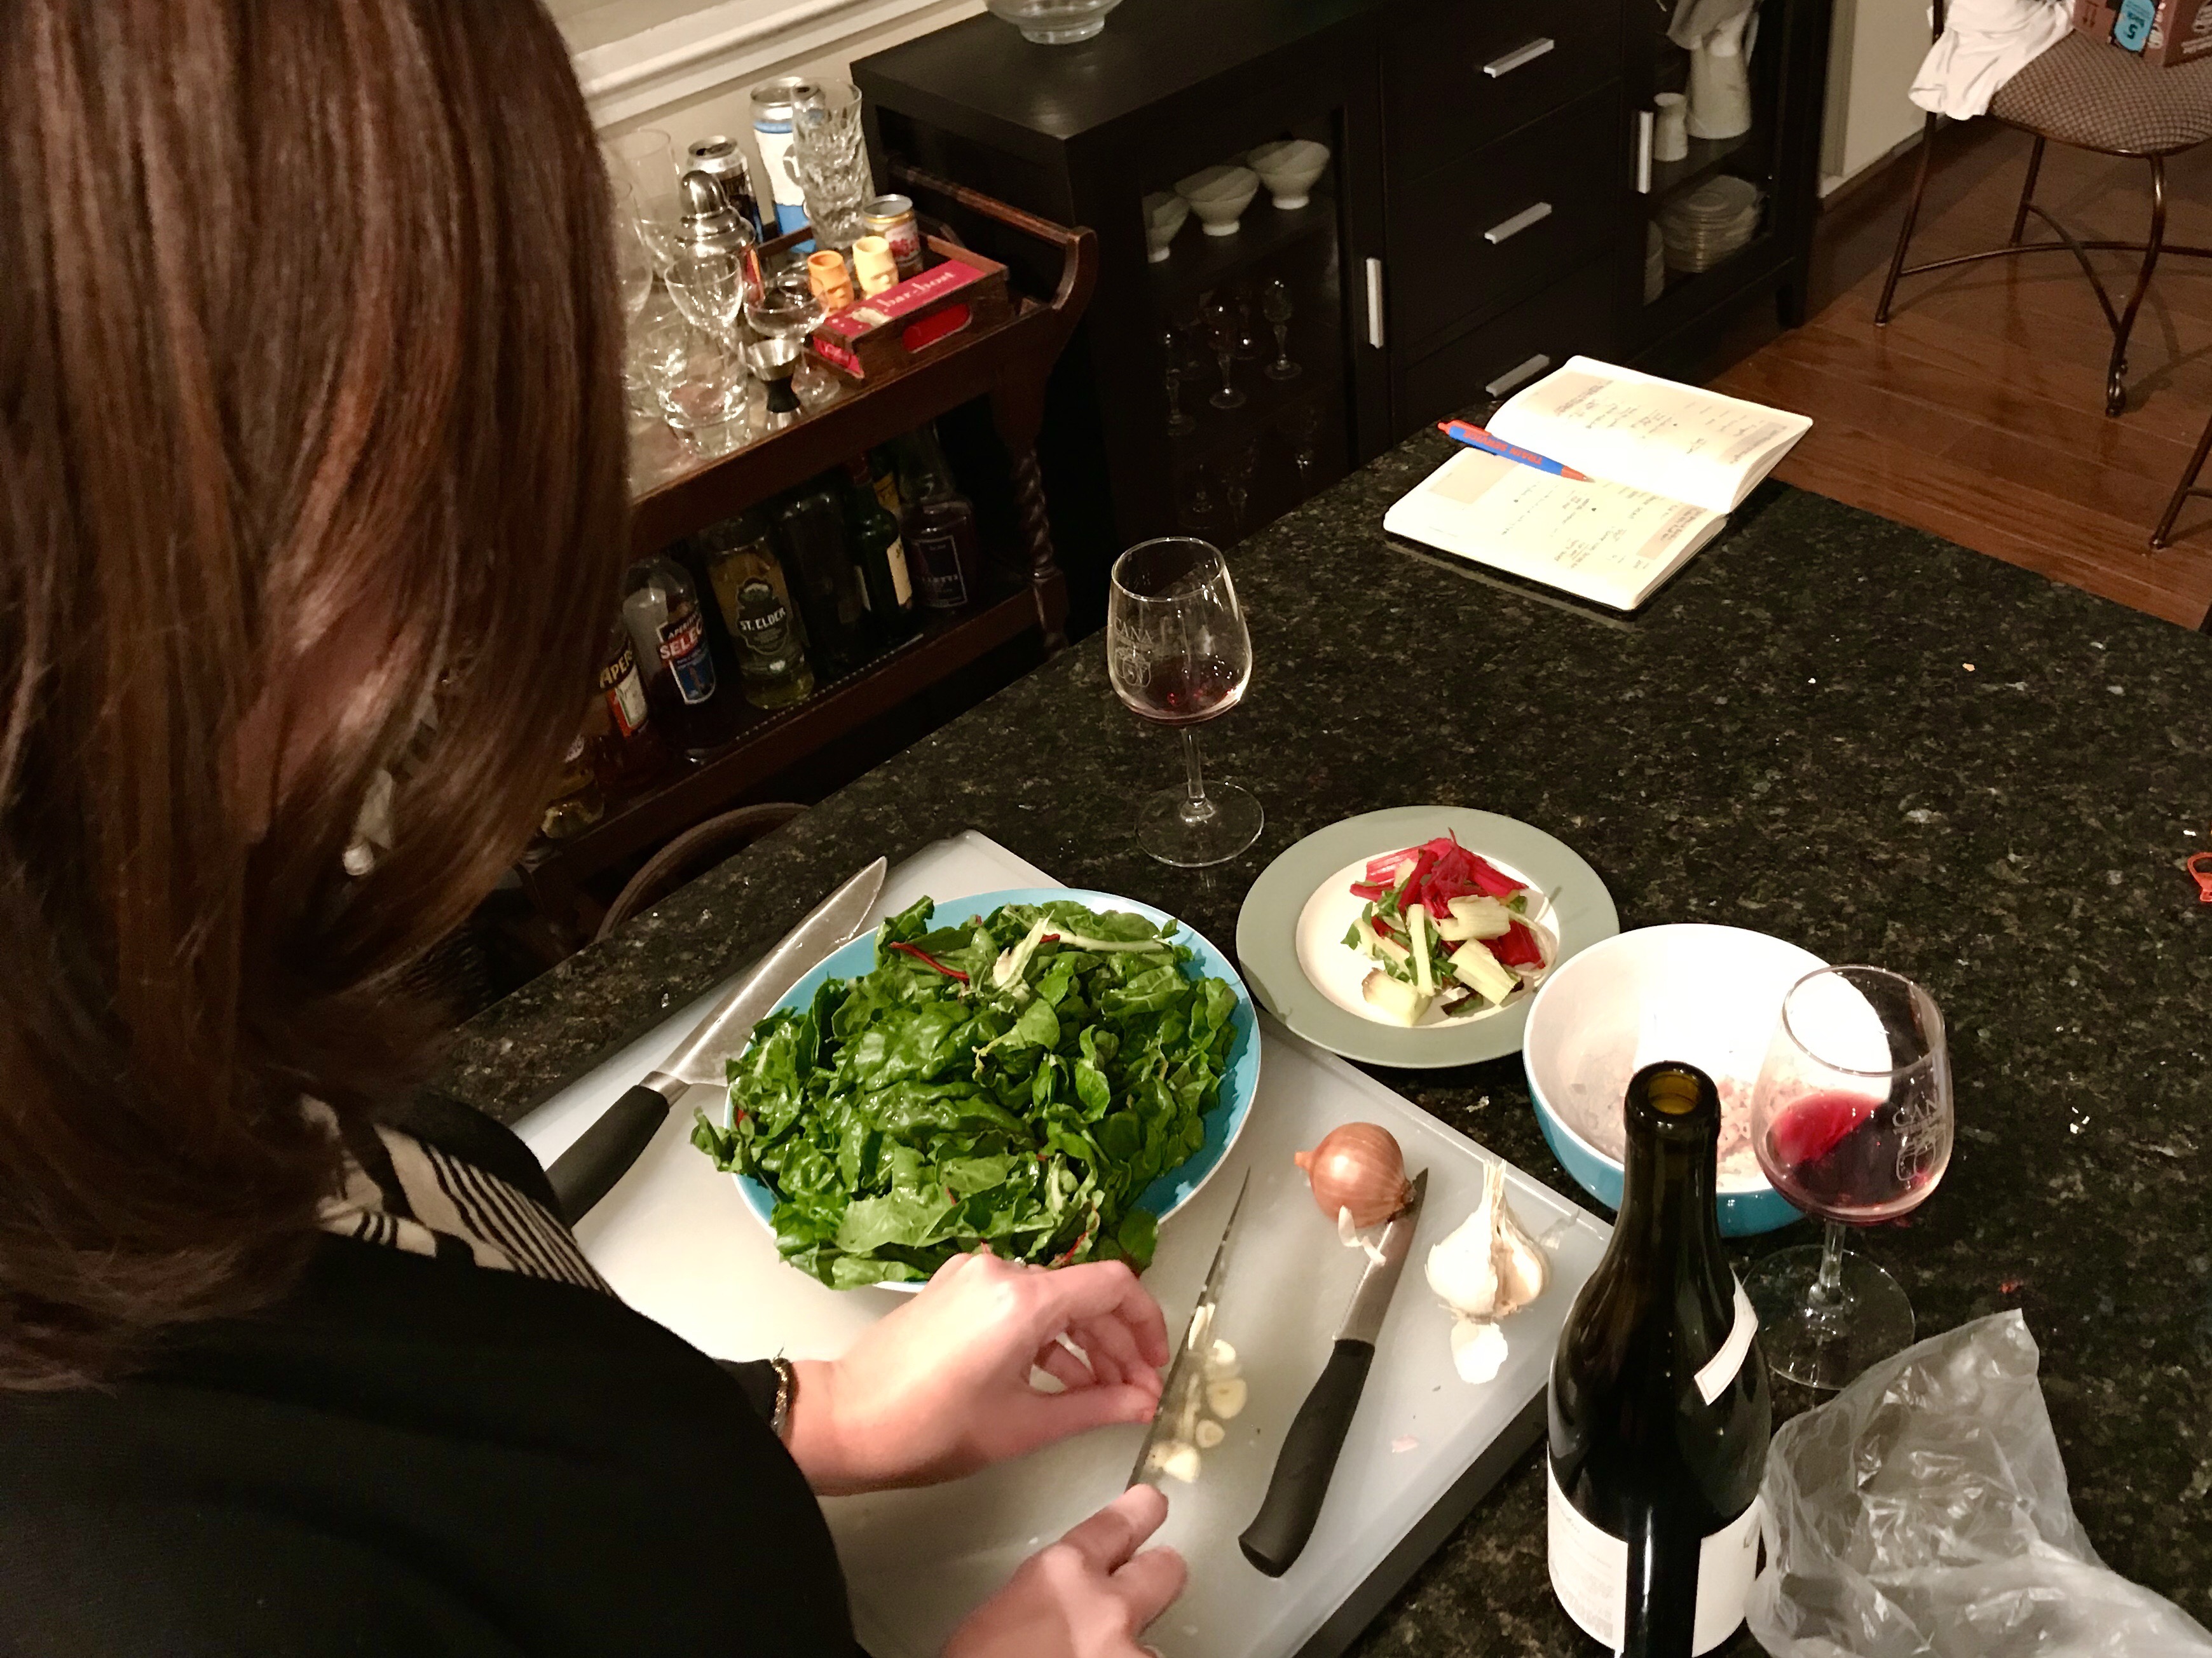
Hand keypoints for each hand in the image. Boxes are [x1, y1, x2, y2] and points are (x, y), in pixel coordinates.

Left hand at [786, 1250, 1169, 1494]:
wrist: (845, 1421)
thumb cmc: (926, 1428)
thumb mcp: (1024, 1425)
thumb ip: (1094, 1408)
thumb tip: (1141, 1403)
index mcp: (1023, 1299)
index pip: (1115, 1286)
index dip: (1147, 1325)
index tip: (1156, 1365)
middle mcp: (1002, 1272)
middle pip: (1086, 1294)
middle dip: (1119, 1344)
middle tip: (1138, 1393)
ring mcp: (975, 1277)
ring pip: (1054, 1301)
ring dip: (1085, 1344)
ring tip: (1105, 1395)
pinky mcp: (956, 1289)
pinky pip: (1020, 1304)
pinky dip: (1047, 1337)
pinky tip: (1060, 1380)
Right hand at [943, 1484, 1186, 1657]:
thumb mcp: (998, 1616)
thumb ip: (1042, 1595)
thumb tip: (1058, 1607)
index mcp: (1060, 1573)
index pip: (1119, 1523)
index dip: (1141, 1512)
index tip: (1151, 1504)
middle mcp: (1107, 1606)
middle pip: (1167, 1569)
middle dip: (1159, 1572)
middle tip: (1151, 1576)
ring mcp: (1130, 1653)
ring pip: (1152, 1642)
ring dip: (1130, 1649)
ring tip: (1099, 1656)